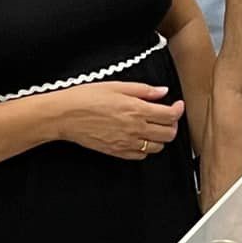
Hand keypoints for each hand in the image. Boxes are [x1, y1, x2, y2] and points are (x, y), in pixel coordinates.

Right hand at [58, 82, 184, 159]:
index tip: (177, 105)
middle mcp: (135, 128)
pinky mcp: (117, 152)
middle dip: (172, 125)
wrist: (63, 115)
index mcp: (136, 110)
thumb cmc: (85, 98)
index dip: (178, 110)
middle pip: (168, 133)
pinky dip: (145, 149)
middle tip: (166, 117)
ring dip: (160, 138)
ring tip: (153, 128)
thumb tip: (163, 91)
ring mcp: (127, 142)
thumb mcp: (116, 86)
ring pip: (157, 147)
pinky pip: (140, 156)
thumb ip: (143, 90)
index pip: (170, 115)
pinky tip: (139, 138)